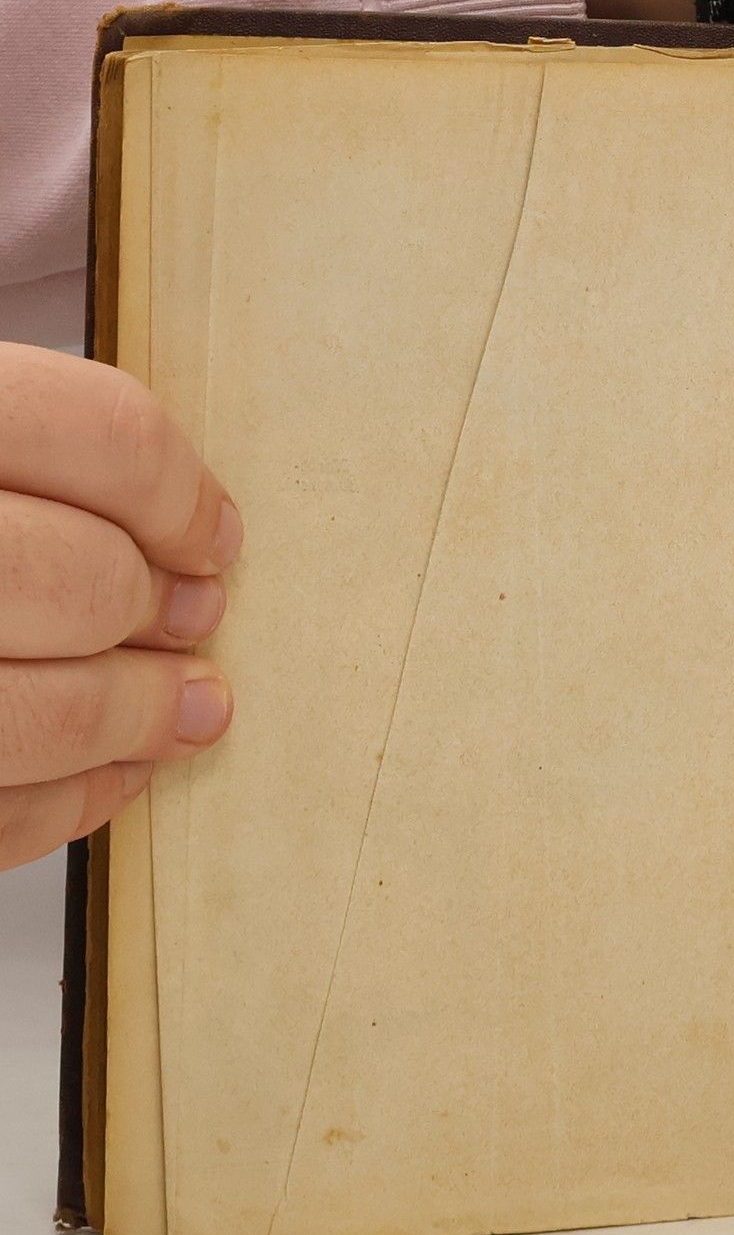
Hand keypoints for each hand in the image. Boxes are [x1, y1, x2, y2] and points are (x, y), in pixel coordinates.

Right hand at [0, 344, 239, 871]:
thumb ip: (23, 448)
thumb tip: (190, 540)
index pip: (95, 431)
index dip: (178, 494)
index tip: (209, 538)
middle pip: (76, 580)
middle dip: (152, 612)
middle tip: (187, 620)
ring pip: (32, 717)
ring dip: (133, 720)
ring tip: (180, 708)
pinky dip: (63, 803)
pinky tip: (105, 773)